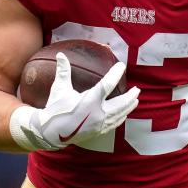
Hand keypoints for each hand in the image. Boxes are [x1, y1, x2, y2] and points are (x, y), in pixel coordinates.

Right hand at [10, 52, 139, 150]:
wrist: (50, 132)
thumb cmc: (55, 109)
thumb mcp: (59, 89)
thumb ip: (63, 71)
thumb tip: (60, 54)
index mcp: (89, 100)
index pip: (107, 84)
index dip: (116, 73)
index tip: (122, 66)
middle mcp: (97, 113)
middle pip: (121, 103)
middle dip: (130, 96)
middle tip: (137, 89)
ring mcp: (99, 124)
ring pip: (119, 114)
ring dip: (129, 107)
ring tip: (135, 100)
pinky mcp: (98, 131)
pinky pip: (114, 124)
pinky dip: (121, 117)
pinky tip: (124, 114)